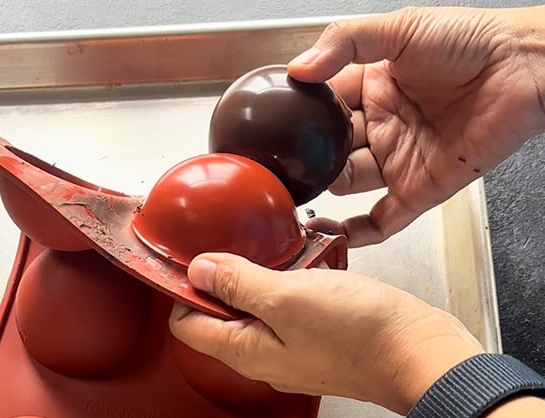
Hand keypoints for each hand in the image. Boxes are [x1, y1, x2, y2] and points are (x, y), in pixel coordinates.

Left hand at [169, 254, 483, 414]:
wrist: (416, 350)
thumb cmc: (358, 333)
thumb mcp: (286, 297)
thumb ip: (237, 283)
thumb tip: (199, 270)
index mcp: (246, 349)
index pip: (188, 324)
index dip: (183, 289)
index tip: (192, 258)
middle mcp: (264, 353)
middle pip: (221, 315)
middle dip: (223, 279)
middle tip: (238, 248)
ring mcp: (291, 345)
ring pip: (257, 307)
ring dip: (260, 277)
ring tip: (276, 254)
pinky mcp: (316, 334)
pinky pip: (288, 306)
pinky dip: (289, 283)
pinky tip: (306, 265)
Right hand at [288, 6, 544, 245]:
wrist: (524, 69)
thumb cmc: (470, 41)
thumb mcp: (399, 28)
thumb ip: (345, 43)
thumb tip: (299, 68)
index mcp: (371, 89)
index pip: (323, 107)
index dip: (300, 117)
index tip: (273, 127)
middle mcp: (381, 126)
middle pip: (331, 150)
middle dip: (309, 158)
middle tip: (283, 167)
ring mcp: (399, 160)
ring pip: (349, 184)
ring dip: (326, 193)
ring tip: (296, 199)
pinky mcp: (420, 188)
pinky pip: (384, 219)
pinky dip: (358, 232)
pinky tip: (333, 235)